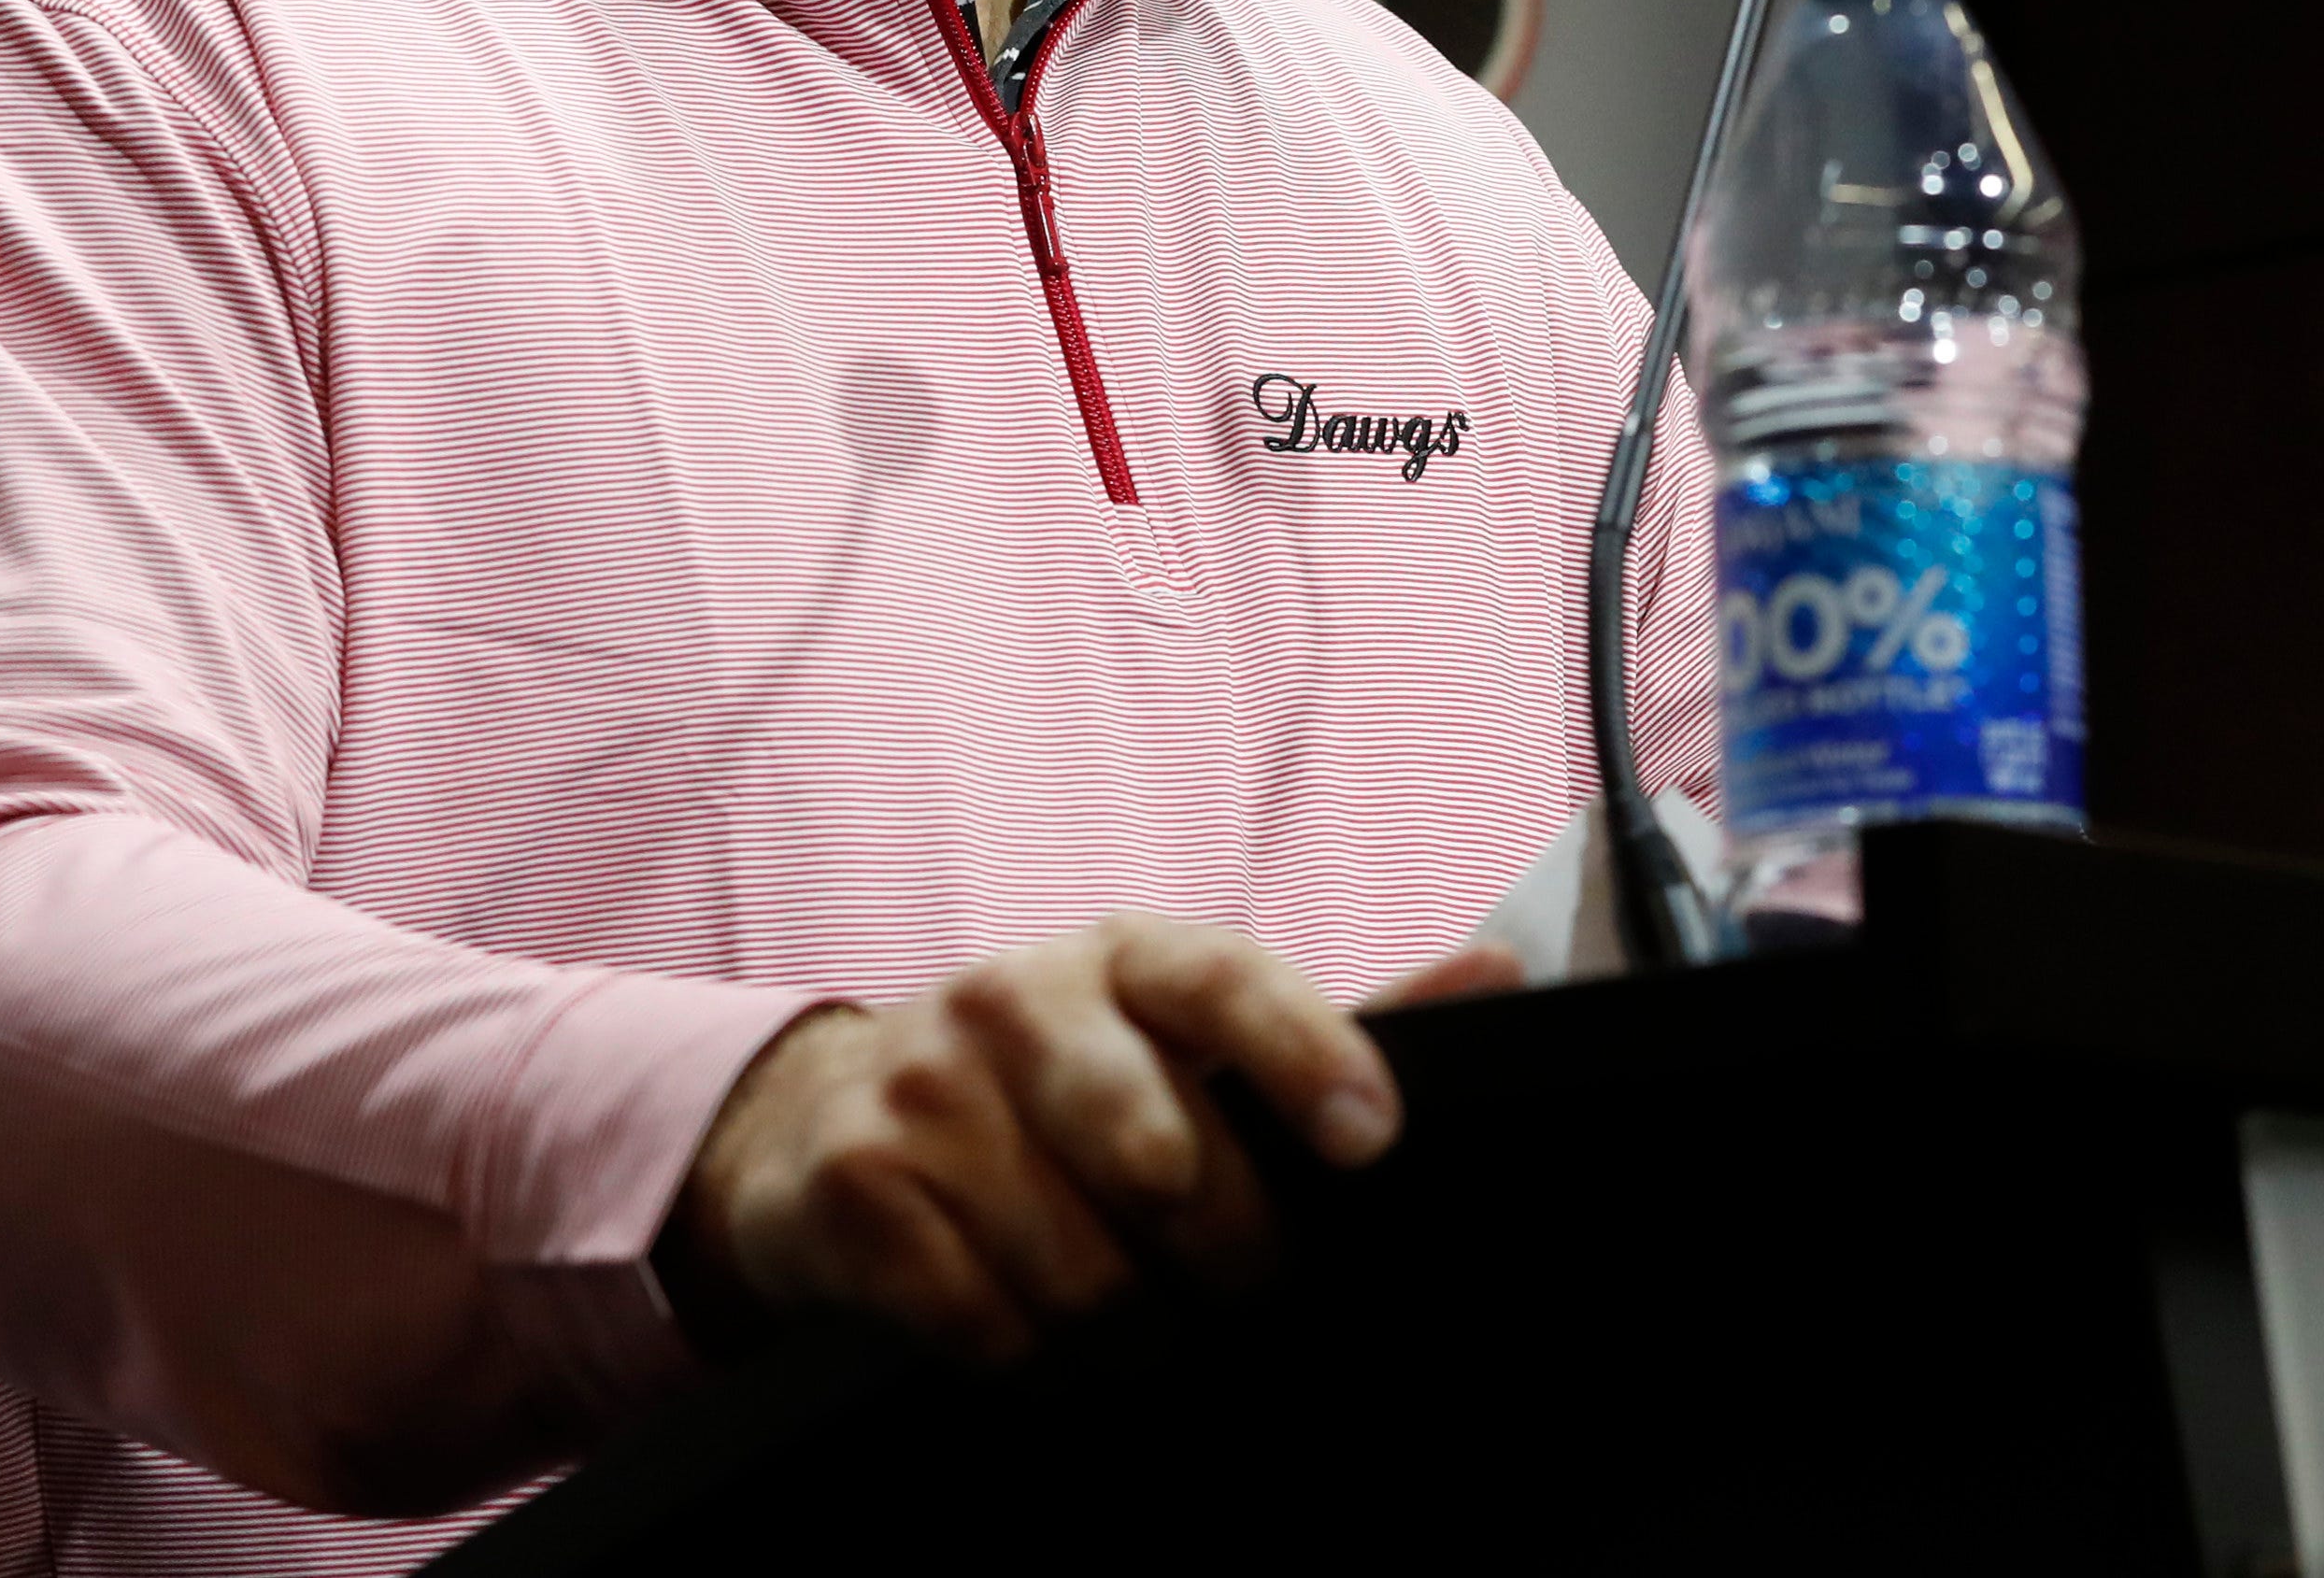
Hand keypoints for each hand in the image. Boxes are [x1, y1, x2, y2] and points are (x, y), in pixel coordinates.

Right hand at [663, 916, 1520, 1363]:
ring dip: (1133, 1337)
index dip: (1306, 1055)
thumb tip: (1501, 971)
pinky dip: (1035, 1365)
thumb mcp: (1180, 1034)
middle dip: (1227, 1258)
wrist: (822, 1117)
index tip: (1371, 1144)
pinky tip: (1046, 1349)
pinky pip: (985, 1323)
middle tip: (1244, 1294)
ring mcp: (926, 1090)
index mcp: (1122, 956)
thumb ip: (1330, 1021)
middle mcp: (1016, 999)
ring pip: (1083, 1268)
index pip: (1226, 981)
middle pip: (1163, 1158)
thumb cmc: (1055, 1081)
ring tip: (1144, 1336)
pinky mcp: (855, 1188)